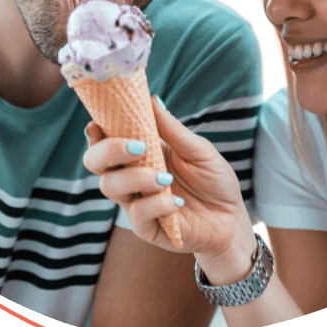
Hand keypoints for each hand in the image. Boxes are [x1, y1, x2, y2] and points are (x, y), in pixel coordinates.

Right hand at [83, 98, 256, 272]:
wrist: (232, 219)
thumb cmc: (215, 181)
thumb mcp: (199, 151)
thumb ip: (173, 130)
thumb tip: (152, 99)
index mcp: (142, 152)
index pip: (106, 139)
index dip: (95, 130)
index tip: (97, 123)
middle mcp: (132, 175)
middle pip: (94, 162)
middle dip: (108, 151)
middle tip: (137, 147)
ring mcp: (136, 201)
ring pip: (110, 186)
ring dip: (136, 177)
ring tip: (165, 178)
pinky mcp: (146, 227)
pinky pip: (136, 214)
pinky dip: (156, 204)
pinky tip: (177, 202)